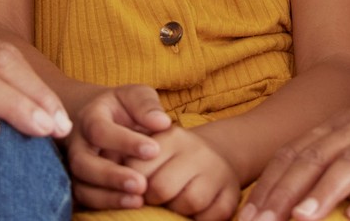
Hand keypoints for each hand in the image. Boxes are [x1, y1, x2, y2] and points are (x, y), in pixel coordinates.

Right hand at [68, 83, 171, 210]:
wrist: (103, 119)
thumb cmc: (125, 108)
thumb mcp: (136, 96)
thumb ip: (147, 105)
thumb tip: (161, 122)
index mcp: (90, 117)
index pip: (100, 131)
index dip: (125, 142)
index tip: (154, 150)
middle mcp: (77, 144)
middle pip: (83, 163)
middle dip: (111, 176)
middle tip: (141, 184)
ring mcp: (76, 167)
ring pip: (81, 187)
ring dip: (108, 196)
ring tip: (139, 200)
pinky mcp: (80, 185)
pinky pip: (85, 201)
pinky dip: (106, 205)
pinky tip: (131, 205)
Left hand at [127, 125, 241, 219]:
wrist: (215, 156)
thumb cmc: (172, 159)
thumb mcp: (153, 151)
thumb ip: (132, 164)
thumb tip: (117, 185)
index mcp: (170, 137)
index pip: (139, 168)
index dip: (133, 186)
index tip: (135, 189)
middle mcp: (196, 150)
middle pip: (162, 187)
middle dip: (152, 201)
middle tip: (153, 202)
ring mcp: (217, 171)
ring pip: (190, 201)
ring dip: (176, 212)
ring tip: (172, 207)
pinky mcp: (232, 193)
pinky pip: (214, 215)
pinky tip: (193, 215)